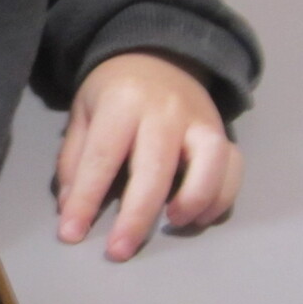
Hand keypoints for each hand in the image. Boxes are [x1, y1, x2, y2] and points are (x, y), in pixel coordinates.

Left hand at [54, 53, 241, 261]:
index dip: (86, 199)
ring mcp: (200, 119)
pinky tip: (199, 217)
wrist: (157, 53)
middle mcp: (165, 110)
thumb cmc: (114, 91)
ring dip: (194, 199)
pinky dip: (222, 196)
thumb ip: (75, 160)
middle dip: (137, 216)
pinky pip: (233, 166)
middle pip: (155, 167)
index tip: (72, 234)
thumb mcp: (83, 113)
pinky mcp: (224, 131)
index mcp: (122, 102)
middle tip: (119, 250)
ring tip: (174, 223)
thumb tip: (69, 209)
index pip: (102, 157)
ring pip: (210, 161)